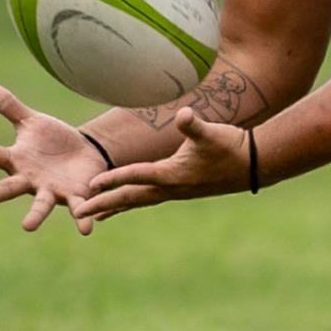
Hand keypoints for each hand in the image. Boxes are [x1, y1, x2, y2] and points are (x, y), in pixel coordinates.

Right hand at [0, 82, 106, 234]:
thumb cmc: (53, 141)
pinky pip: (78, 208)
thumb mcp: (32, 122)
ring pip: (41, 204)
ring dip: (35, 215)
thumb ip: (10, 107)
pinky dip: (82, 218)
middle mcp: (30, 179)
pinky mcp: (76, 196)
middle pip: (9, 187)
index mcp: (18, 160)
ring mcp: (52, 190)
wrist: (84, 155)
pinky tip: (85, 229)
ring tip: (27, 226)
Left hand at [74, 107, 248, 224]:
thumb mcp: (210, 133)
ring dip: (115, 207)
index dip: (113, 178)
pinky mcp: (180, 190)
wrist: (252, 164)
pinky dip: (132, 202)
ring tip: (94, 215)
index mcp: (172, 175)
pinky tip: (126, 202)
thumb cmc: (230, 145)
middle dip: (103, 203)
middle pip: (130, 197)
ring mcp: (175, 192)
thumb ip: (194, 125)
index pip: (136, 176)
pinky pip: (148, 199)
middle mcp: (170, 188)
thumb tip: (184, 115)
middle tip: (77, 212)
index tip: (90, 185)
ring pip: (138, 201)